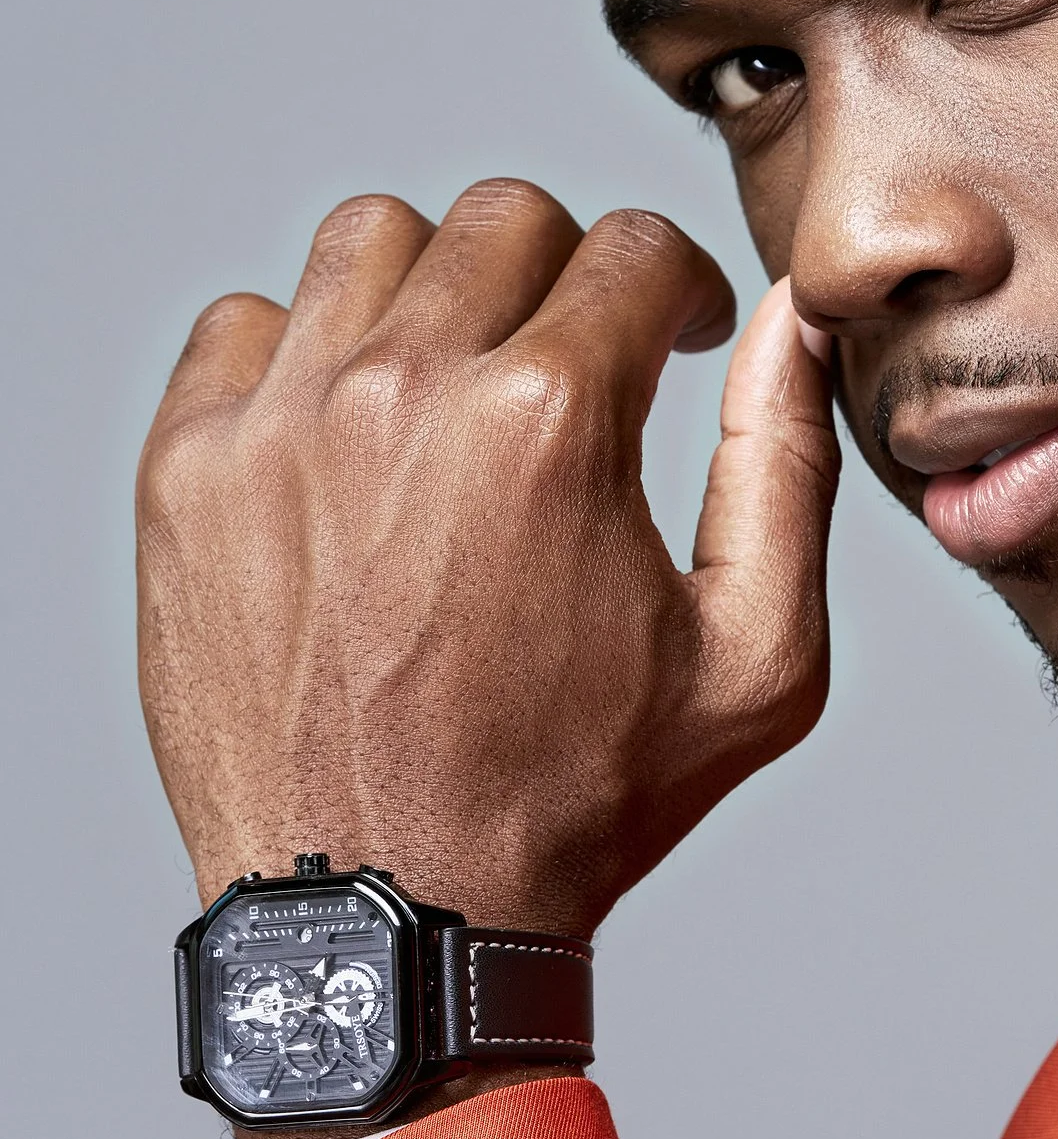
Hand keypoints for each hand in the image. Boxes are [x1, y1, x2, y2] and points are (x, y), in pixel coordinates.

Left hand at [136, 180, 839, 939]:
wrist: (392, 918)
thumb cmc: (577, 803)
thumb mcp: (754, 657)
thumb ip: (785, 463)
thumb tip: (788, 320)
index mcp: (553, 424)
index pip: (633, 249)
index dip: (678, 292)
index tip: (671, 339)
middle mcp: (406, 394)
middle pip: (504, 221)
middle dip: (566, 275)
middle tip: (572, 365)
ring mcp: (280, 424)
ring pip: (370, 240)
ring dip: (435, 289)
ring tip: (455, 384)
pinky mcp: (188, 470)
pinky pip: (246, 321)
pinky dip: (306, 350)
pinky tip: (349, 433)